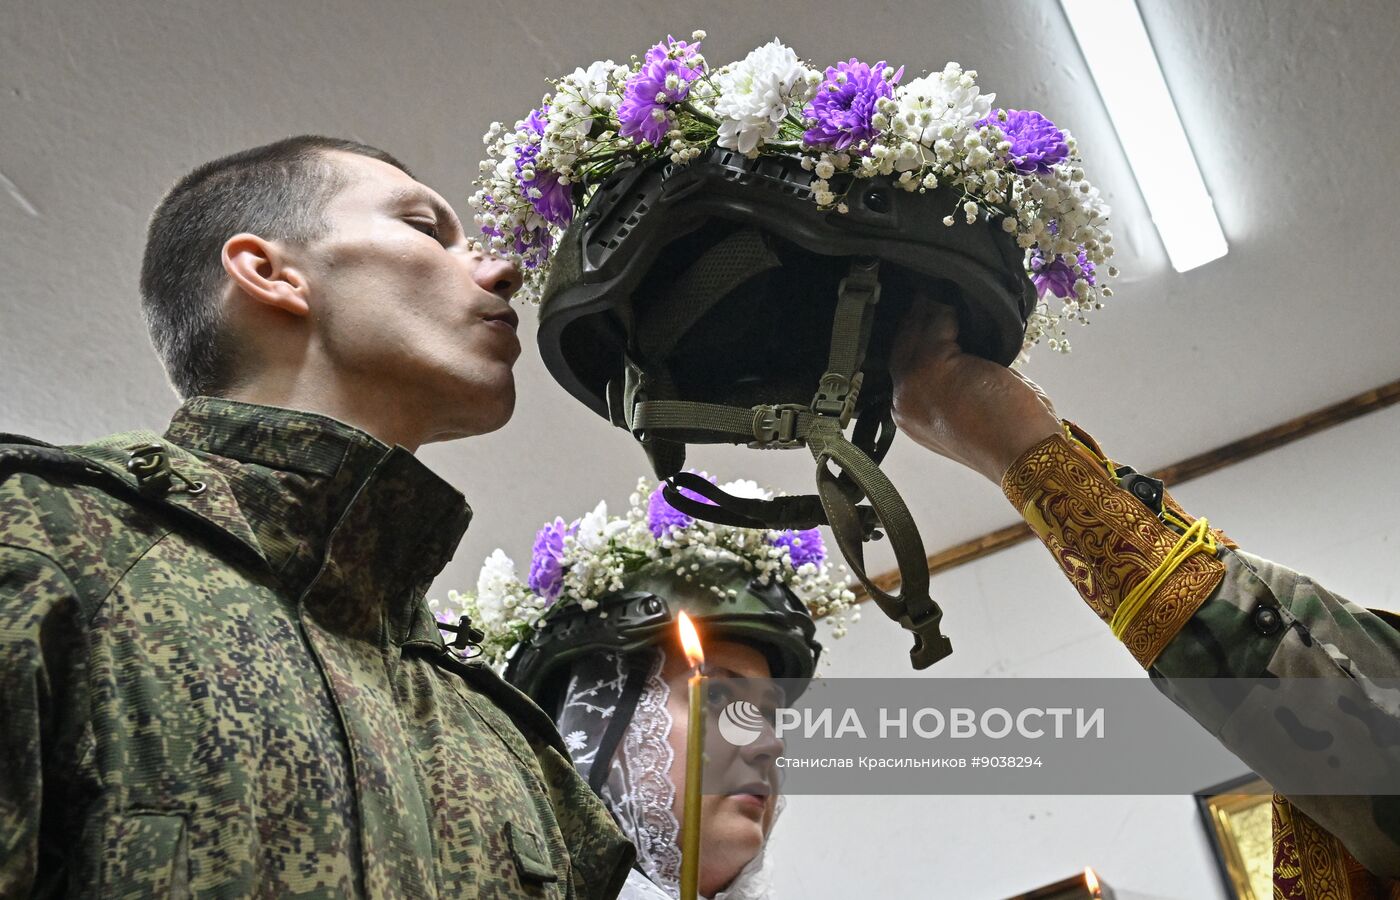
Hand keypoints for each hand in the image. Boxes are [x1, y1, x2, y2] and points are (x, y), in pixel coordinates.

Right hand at [889, 301, 1061, 483]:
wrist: (1025, 455)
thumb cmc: (1010, 436)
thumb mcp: (973, 407)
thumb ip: (956, 381)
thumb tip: (962, 345)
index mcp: (910, 416)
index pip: (904, 366)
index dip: (916, 339)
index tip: (928, 314)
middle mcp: (903, 401)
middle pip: (903, 346)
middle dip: (918, 319)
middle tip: (933, 293)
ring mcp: (914, 382)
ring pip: (915, 332)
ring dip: (932, 310)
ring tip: (948, 291)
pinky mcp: (932, 365)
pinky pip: (936, 323)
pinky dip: (949, 310)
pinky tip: (965, 302)